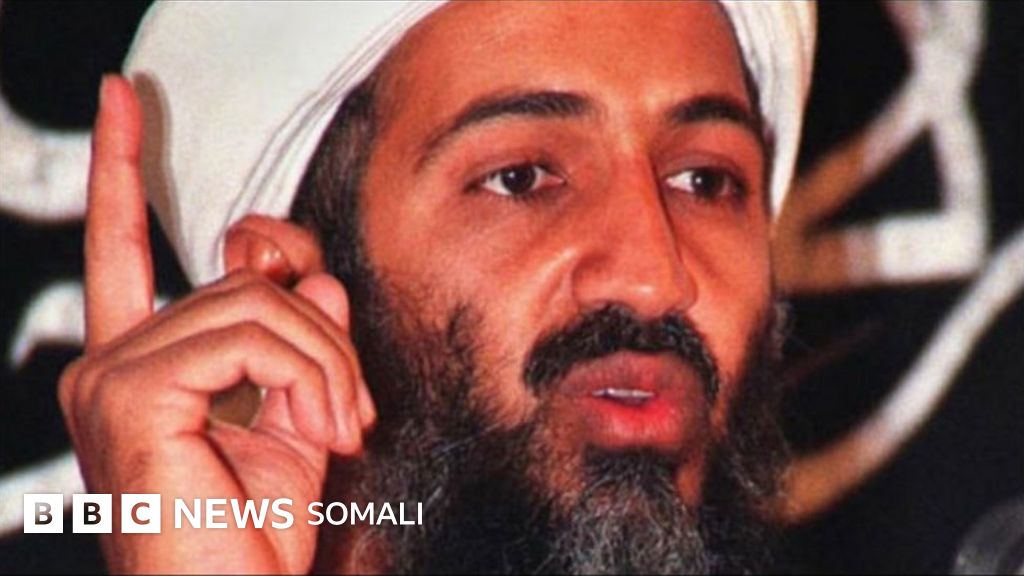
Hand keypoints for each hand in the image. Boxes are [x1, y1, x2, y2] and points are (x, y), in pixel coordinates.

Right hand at [58, 75, 374, 573]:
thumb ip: (302, 338)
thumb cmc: (256, 534)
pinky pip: (258, 334)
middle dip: (324, 337)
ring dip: (328, 364)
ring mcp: (113, 372)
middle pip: (243, 276)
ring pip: (260, 300)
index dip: (124, 166)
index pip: (125, 244)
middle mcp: (111, 357)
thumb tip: (313, 272)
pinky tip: (323, 431)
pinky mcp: (134, 389)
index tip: (124, 98)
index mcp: (141, 360)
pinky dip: (312, 375)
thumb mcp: (297, 416)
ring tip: (340, 429)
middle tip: (351, 413)